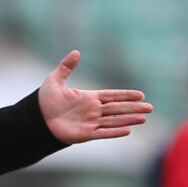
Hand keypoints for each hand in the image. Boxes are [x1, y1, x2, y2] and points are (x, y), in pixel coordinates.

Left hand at [38, 52, 154, 145]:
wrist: (37, 119)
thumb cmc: (45, 100)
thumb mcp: (55, 80)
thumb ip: (66, 67)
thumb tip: (76, 52)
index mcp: (89, 97)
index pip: (112, 96)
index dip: (126, 95)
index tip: (140, 94)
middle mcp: (93, 110)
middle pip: (118, 108)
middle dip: (134, 108)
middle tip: (150, 107)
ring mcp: (90, 122)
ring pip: (114, 120)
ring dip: (129, 119)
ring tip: (144, 118)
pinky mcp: (86, 134)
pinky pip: (104, 133)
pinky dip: (115, 131)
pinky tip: (128, 130)